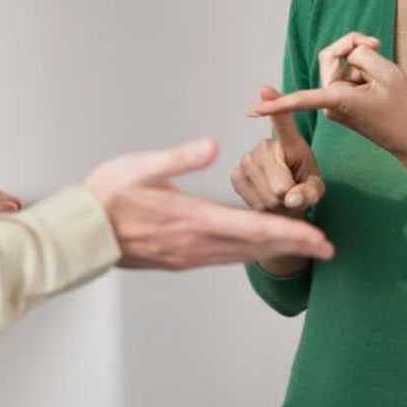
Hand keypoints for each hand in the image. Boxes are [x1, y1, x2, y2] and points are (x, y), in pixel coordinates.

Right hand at [84, 139, 334, 269]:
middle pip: (255, 248)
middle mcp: (196, 244)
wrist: (79, 234)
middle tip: (327, 250)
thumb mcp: (142, 167)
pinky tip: (252, 250)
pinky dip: (246, 254)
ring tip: (299, 249)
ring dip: (272, 252)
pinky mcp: (176, 261)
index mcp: (193, 219)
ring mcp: (186, 257)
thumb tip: (214, 146)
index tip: (320, 239)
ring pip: (240, 256)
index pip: (254, 228)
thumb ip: (180, 158)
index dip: (291, 234)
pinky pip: (221, 259)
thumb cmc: (106, 197)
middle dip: (294, 246)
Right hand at [231, 87, 323, 216]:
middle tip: (291, 196)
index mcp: (290, 142)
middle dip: (289, 198)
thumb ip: (310, 194)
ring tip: (279, 198)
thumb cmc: (302, 189)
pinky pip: (253, 200)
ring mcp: (247, 158)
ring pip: (267, 195)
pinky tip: (265, 199)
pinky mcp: (235, 174)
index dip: (274, 106)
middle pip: (279, 183)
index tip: (265, 90)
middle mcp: (265, 145)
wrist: (282, 202)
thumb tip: (291, 199)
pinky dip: (262, 207)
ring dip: (276, 204)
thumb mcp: (315, 190)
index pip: (283, 123)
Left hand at [251, 39, 406, 161]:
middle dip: (351, 47)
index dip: (276, 103)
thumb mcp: (388, 71)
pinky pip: (345, 76)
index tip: (251, 110)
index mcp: (337, 100)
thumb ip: (362, 54)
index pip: (300, 99)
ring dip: (360, 63)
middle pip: (330, 58)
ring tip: (381, 77)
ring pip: (340, 66)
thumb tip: (346, 54)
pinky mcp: (339, 104)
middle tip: (377, 44)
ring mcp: (333, 105)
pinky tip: (377, 83)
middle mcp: (329, 104)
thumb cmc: (402, 108)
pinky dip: (361, 72)